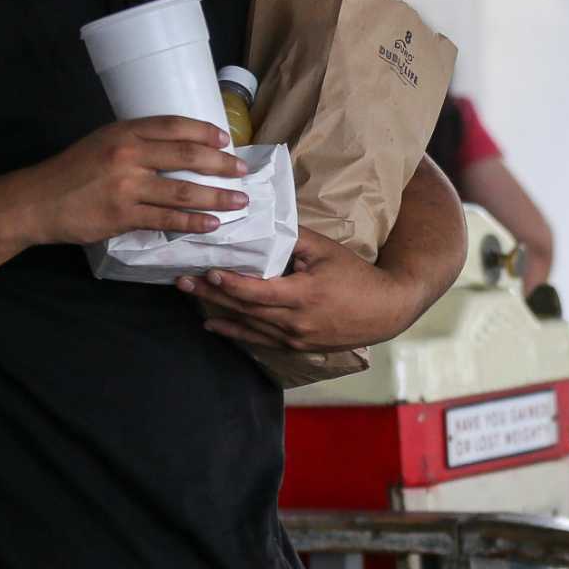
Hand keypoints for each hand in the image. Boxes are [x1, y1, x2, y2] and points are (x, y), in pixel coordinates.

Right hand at [23, 117, 249, 246]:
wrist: (35, 202)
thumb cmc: (70, 171)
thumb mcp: (100, 141)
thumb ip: (134, 142)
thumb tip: (175, 148)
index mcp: (123, 131)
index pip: (174, 125)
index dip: (205, 131)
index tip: (225, 141)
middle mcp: (128, 154)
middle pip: (187, 155)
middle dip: (221, 164)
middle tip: (243, 171)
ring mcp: (126, 186)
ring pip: (183, 191)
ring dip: (217, 197)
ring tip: (239, 201)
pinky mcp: (123, 216)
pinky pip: (167, 220)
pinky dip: (193, 222)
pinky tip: (211, 224)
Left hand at [178, 228, 412, 352]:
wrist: (385, 310)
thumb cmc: (356, 275)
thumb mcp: (326, 250)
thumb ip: (293, 236)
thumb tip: (262, 221)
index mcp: (302, 295)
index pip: (256, 291)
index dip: (229, 283)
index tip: (207, 271)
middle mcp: (294, 322)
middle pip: (244, 309)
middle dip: (211, 295)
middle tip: (182, 282)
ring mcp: (295, 339)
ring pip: (248, 326)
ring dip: (218, 313)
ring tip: (191, 298)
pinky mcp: (297, 347)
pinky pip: (259, 340)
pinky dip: (236, 332)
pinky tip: (216, 326)